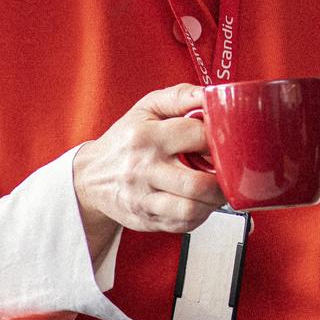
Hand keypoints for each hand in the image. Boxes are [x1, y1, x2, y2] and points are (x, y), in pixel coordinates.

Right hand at [71, 84, 228, 259]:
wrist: (91, 176)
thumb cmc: (125, 140)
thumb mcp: (147, 108)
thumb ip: (181, 96)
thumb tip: (211, 94)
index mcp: (147, 136)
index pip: (197, 136)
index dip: (220, 139)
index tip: (226, 141)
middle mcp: (144, 169)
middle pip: (197, 183)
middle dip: (223, 180)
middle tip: (229, 173)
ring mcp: (143, 198)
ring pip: (191, 209)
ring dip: (213, 202)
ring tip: (216, 189)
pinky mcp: (145, 219)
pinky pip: (183, 224)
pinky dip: (199, 216)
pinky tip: (199, 202)